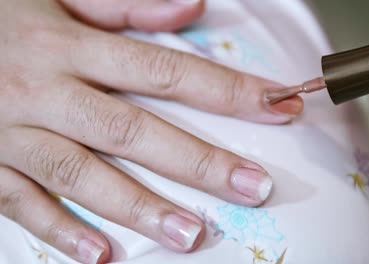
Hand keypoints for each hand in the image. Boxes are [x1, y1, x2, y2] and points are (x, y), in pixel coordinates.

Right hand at [0, 0, 303, 262]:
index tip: (276, 107)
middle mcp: (45, 92)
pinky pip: (20, 204)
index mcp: (68, 45)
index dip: (225, 91)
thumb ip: (123, 3)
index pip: (165, 71)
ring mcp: (12, 134)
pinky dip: (59, 231)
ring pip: (83, 176)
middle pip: (134, 131)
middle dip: (198, 162)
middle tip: (253, 187)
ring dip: (139, 208)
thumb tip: (190, 6)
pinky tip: (101, 256)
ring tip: (191, 235)